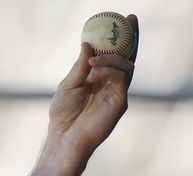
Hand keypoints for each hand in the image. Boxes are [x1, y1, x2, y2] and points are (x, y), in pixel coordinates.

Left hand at [42, 14, 137, 172]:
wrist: (64, 139)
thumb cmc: (63, 116)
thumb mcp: (68, 85)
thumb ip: (80, 66)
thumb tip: (88, 45)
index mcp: (99, 78)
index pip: (113, 54)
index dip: (118, 37)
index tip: (121, 19)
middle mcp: (111, 84)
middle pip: (127, 56)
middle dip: (130, 36)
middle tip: (129, 20)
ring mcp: (116, 93)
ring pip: (126, 66)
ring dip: (111, 58)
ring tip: (94, 60)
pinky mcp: (119, 103)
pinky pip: (121, 80)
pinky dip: (109, 71)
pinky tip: (94, 73)